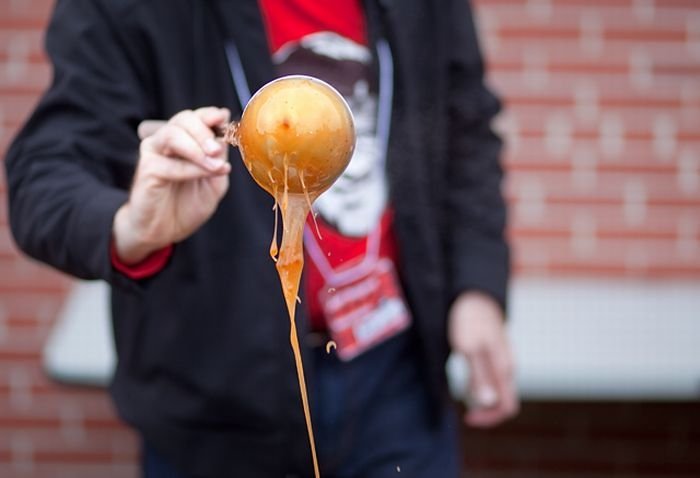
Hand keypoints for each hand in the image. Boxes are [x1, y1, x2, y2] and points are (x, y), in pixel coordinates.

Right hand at [113, 107, 230, 263]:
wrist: (164, 231)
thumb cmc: (187, 205)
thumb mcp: (214, 182)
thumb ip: (219, 160)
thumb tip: (225, 137)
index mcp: (186, 140)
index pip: (197, 118)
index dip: (210, 115)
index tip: (223, 119)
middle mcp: (168, 141)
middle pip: (184, 119)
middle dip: (204, 131)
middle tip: (217, 150)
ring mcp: (155, 153)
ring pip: (173, 135)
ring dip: (198, 149)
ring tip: (215, 163)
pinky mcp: (147, 169)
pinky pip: (171, 164)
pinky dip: (192, 168)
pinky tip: (206, 173)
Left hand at [448, 291, 518, 427]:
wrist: (473, 295)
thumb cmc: (469, 320)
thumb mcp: (468, 348)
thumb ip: (479, 376)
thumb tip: (487, 403)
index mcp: (504, 368)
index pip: (507, 407)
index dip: (489, 418)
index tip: (468, 418)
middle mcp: (508, 366)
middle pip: (504, 400)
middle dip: (485, 410)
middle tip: (464, 411)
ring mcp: (503, 359)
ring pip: (498, 389)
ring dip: (482, 397)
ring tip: (462, 393)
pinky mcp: (496, 353)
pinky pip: (493, 377)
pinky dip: (481, 384)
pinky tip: (466, 379)